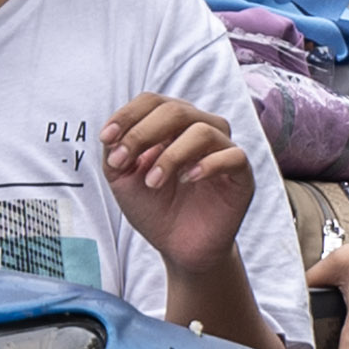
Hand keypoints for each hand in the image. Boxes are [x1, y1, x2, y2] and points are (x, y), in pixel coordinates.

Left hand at [98, 90, 253, 275]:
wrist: (179, 246)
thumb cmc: (155, 207)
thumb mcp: (123, 178)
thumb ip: (115, 151)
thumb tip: (113, 133)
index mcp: (172, 125)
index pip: (153, 102)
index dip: (128, 115)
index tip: (107, 139)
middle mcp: (200, 129)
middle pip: (176, 110)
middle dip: (143, 134)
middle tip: (124, 162)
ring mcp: (223, 149)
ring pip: (202, 130)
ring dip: (171, 155)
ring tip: (153, 182)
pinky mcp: (241, 173)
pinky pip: (232, 155)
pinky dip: (207, 165)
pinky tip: (187, 179)